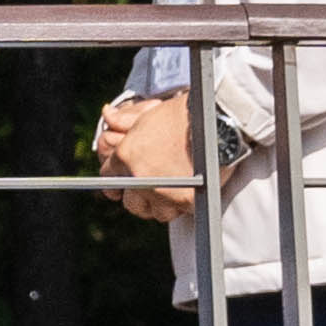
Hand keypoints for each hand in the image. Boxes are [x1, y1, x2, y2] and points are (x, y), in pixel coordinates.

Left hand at [93, 88, 198, 221]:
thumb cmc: (184, 114)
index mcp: (126, 155)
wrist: (218, 122)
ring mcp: (162, 192)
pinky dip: (181, 206)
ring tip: (167, 194)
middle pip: (130, 201)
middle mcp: (139, 177)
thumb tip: (108, 114)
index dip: (116, 177)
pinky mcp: (186, 201)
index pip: (108, 175)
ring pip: (153, 212)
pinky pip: (179, 212)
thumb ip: (125, 120)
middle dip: (137, 197)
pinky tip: (185, 194)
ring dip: (158, 205)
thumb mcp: (150, 113)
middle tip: (147, 190)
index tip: (122, 180)